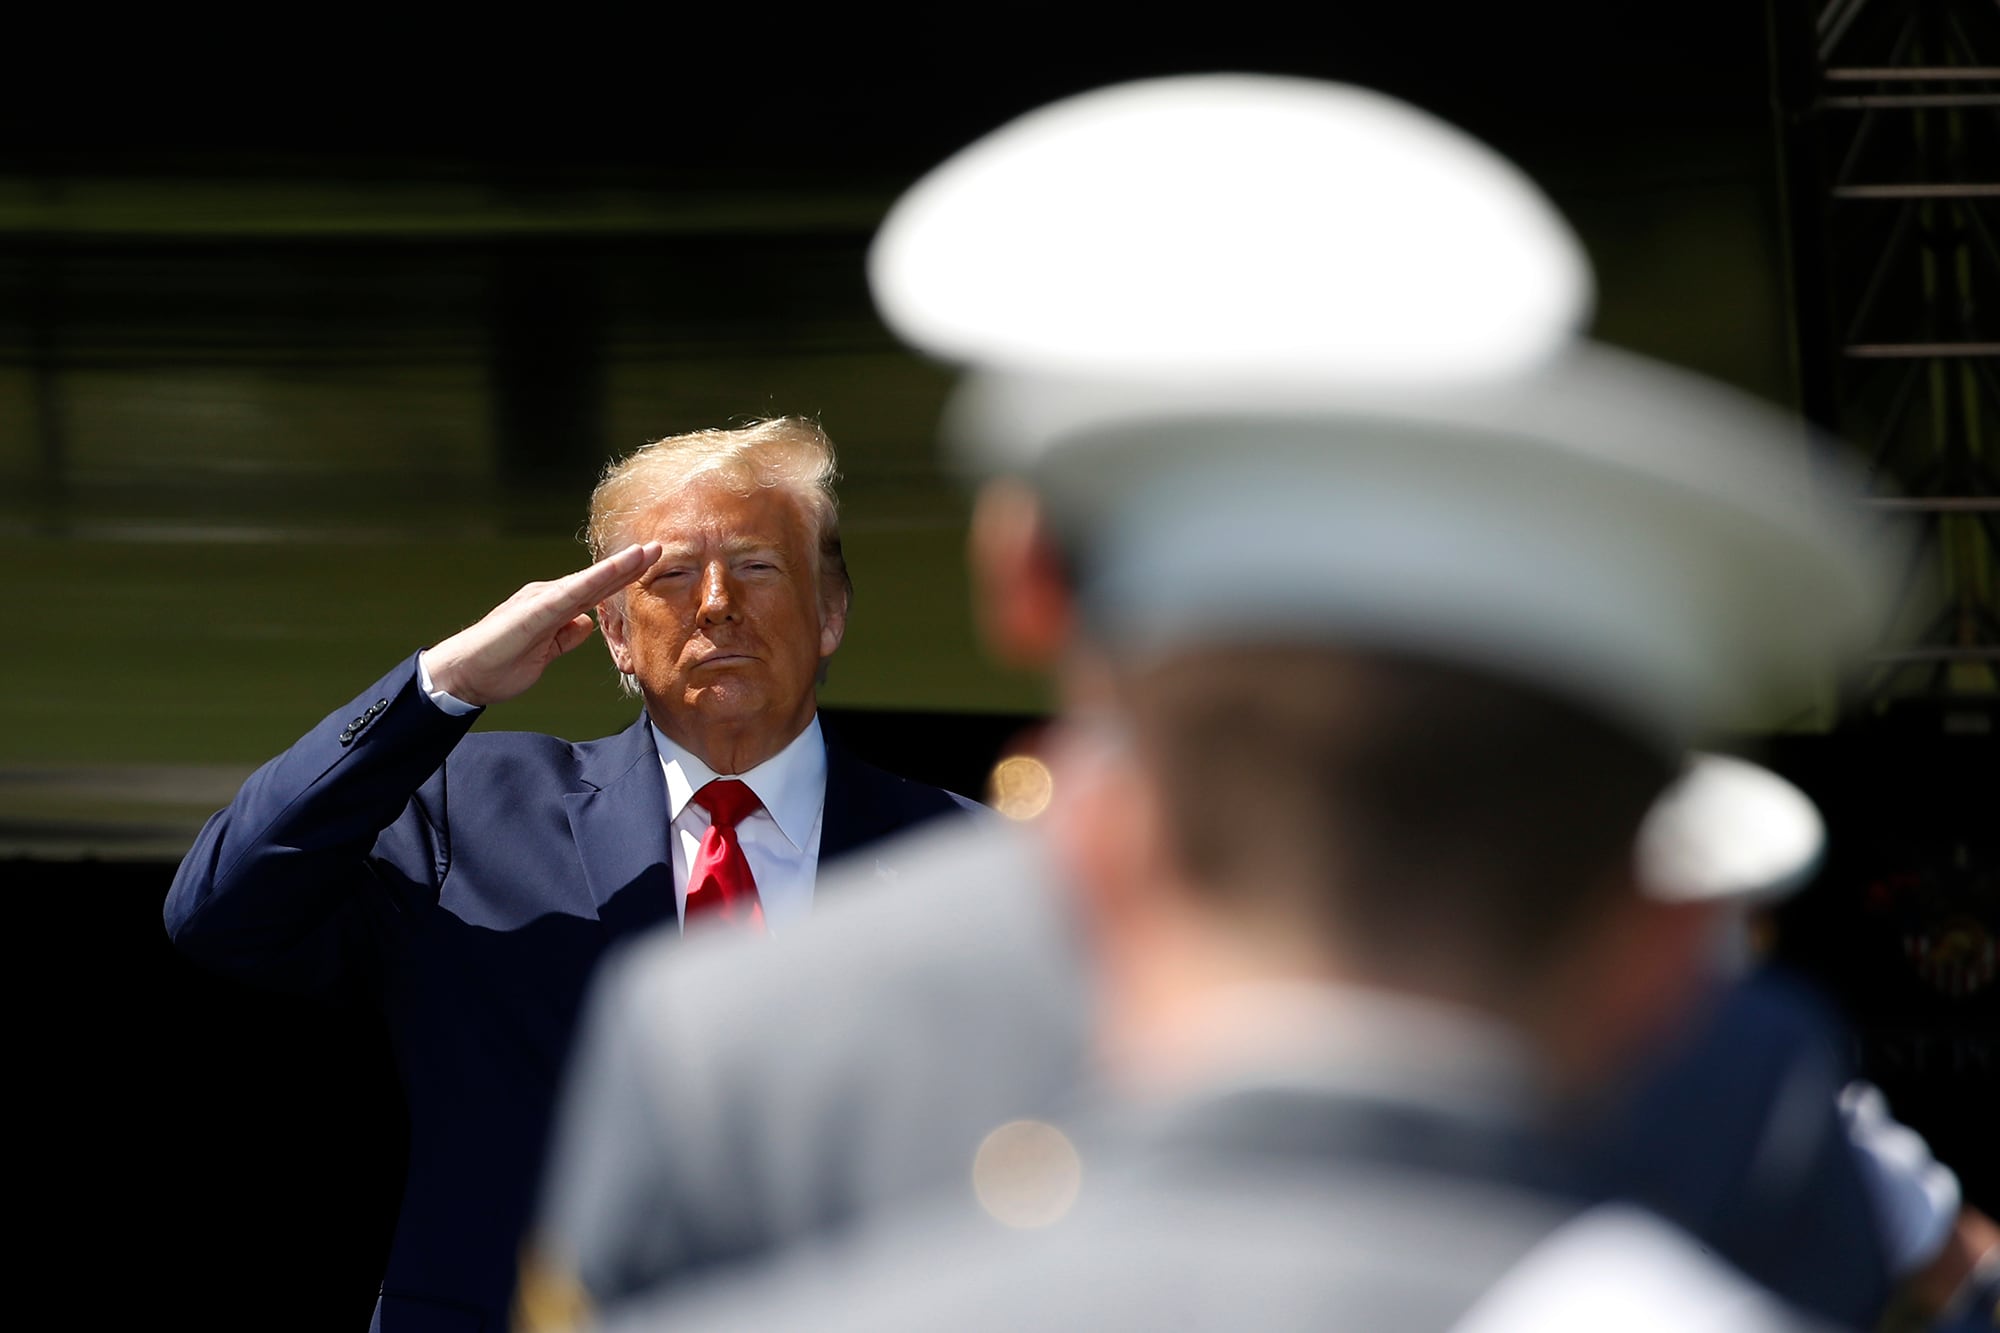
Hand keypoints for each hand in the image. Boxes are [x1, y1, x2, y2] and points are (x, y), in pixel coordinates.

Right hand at [423, 543, 661, 707]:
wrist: (463, 675)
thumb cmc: (499, 665)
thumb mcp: (544, 653)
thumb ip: (565, 637)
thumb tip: (587, 623)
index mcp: (552, 608)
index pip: (594, 592)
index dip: (622, 579)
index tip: (649, 566)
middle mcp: (548, 597)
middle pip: (596, 581)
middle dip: (629, 566)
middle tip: (659, 547)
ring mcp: (541, 600)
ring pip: (587, 582)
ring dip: (618, 567)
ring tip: (646, 552)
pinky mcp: (534, 611)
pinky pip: (570, 594)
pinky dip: (594, 581)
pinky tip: (614, 571)